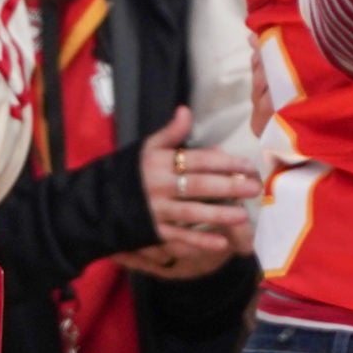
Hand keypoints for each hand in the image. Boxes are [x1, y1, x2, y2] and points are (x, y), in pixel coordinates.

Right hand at [111, 109, 255, 280]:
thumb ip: (170, 133)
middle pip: (198, 186)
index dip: (222, 162)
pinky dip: (200, 240)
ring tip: (242, 214)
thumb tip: (186, 111)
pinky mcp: (153, 231)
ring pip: (192, 213)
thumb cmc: (129, 172)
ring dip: (218, 214)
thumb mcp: (146, 148)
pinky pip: (179, 236)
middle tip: (254, 187)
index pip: (196, 160)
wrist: (98, 201)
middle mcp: (158, 185)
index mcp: (158, 162)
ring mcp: (155, 210)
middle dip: (228, 186)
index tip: (247, 165)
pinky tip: (221, 242)